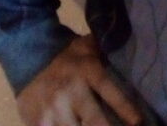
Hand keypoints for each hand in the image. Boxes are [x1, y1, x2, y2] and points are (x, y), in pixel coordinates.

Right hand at [16, 34, 141, 125]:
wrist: (28, 53)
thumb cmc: (66, 53)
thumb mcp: (88, 47)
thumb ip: (107, 55)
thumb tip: (131, 56)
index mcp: (88, 71)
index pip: (111, 93)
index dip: (126, 110)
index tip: (139, 123)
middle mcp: (71, 92)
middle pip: (95, 122)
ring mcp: (53, 110)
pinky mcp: (38, 123)